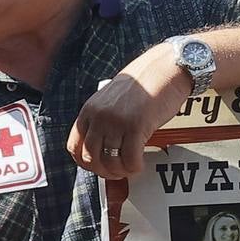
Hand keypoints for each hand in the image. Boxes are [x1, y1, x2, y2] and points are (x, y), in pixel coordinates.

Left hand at [67, 43, 190, 178]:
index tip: (98, 168)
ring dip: (120, 172)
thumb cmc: (143, 86)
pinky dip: (134, 168)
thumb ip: (103, 122)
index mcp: (88, 110)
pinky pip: (129, 159)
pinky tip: (139, 164)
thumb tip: (101, 152)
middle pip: (90, 158)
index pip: (74, 147)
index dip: (85, 163)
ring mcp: (115, 121)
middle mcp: (98, 116)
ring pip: (109, 162)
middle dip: (103, 171)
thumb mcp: (112, 102)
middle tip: (117, 172)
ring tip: (129, 168)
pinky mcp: (135, 126)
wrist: (165, 68)